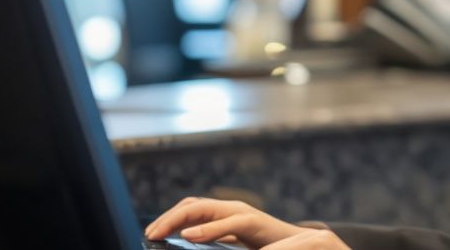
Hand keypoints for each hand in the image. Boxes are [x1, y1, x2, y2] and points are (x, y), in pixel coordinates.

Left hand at [145, 197, 350, 248]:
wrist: (300, 245)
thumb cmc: (265, 248)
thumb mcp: (233, 247)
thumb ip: (214, 244)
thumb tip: (187, 245)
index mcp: (223, 214)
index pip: (190, 209)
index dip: (168, 218)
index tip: (149, 234)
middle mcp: (230, 208)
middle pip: (191, 204)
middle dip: (167, 218)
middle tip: (148, 234)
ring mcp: (242, 212)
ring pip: (203, 207)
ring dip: (178, 220)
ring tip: (159, 233)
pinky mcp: (254, 221)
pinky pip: (228, 222)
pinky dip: (207, 228)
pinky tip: (191, 236)